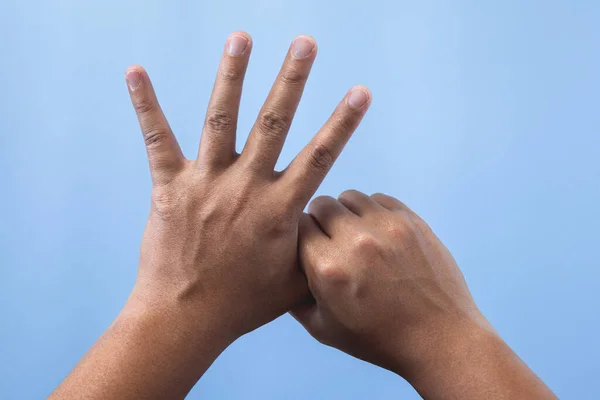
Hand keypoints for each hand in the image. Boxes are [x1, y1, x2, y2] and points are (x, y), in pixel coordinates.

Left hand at [50, 33, 370, 399]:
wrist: (187, 318)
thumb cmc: (244, 304)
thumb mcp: (294, 280)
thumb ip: (314, 246)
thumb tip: (325, 221)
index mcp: (280, 209)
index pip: (320, 157)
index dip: (343, 123)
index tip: (360, 91)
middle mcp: (246, 188)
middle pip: (274, 123)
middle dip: (292, 79)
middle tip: (305, 42)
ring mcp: (206, 183)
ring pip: (221, 118)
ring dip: (232, 75)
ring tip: (241, 37)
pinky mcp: (169, 187)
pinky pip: (157, 138)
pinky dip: (146, 103)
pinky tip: (135, 70)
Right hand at [293, 190, 555, 398]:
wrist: (439, 337)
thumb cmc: (379, 338)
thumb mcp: (324, 329)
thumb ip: (293, 298)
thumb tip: (280, 272)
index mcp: (329, 268)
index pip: (297, 226)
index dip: (299, 235)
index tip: (307, 246)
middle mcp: (356, 241)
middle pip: (321, 204)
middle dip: (319, 220)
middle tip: (330, 240)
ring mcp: (387, 227)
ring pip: (349, 197)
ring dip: (346, 212)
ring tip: (355, 235)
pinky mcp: (411, 221)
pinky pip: (379, 198)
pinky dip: (372, 211)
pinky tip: (377, 233)